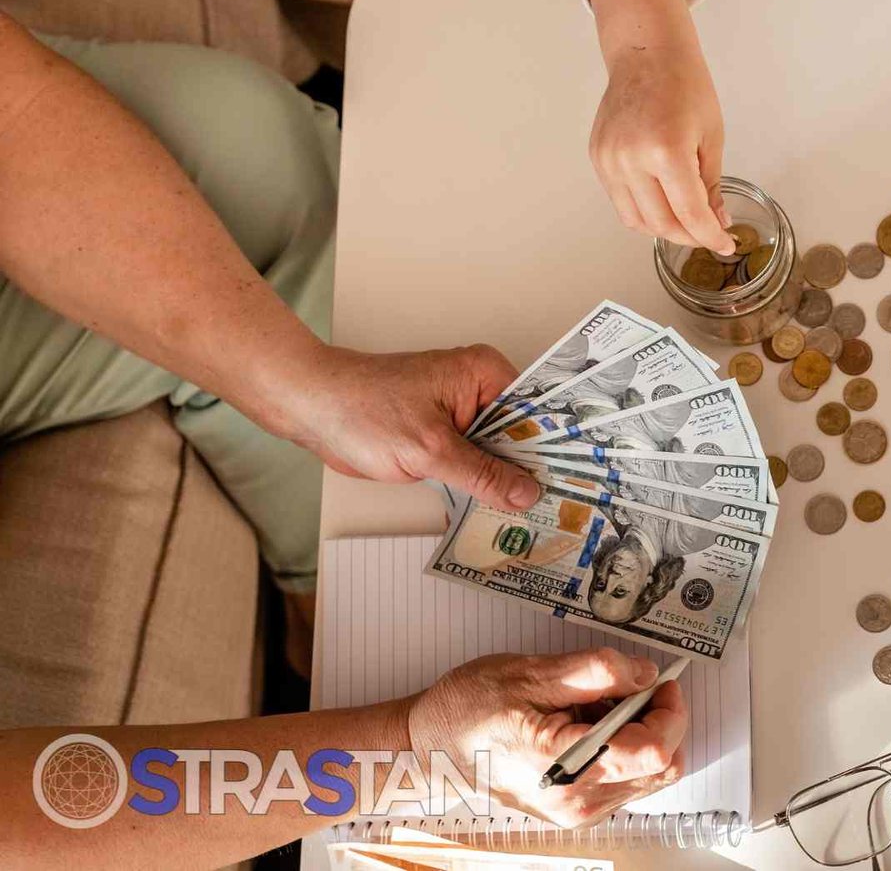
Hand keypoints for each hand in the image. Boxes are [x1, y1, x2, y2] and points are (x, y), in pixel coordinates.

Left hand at [270, 344, 542, 512]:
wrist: (313, 409)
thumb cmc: (362, 410)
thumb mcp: (430, 449)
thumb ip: (481, 474)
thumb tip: (525, 493)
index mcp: (484, 374)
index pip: (535, 413)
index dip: (555, 449)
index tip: (575, 483)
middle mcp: (478, 389)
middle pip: (521, 436)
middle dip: (531, 471)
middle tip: (558, 510)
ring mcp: (461, 414)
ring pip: (498, 454)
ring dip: (506, 483)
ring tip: (536, 518)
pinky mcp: (444, 436)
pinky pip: (474, 461)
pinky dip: (482, 485)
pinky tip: (498, 512)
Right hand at [406, 649, 688, 826]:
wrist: (429, 747)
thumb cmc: (470, 709)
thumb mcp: (532, 673)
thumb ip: (597, 671)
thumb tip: (645, 674)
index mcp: (569, 765)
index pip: (655, 749)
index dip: (669, 710)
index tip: (660, 682)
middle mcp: (579, 799)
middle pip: (661, 765)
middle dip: (658, 719)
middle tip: (628, 687)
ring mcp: (578, 809)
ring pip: (647, 774)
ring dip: (639, 733)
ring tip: (597, 705)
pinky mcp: (575, 808)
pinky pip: (624, 780)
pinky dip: (622, 748)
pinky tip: (588, 724)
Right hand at [588, 0, 733, 254]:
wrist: (647, 55)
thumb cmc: (684, 85)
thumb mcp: (711, 137)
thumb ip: (711, 186)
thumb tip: (717, 222)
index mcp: (666, 150)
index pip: (690, 214)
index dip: (711, 237)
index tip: (725, 245)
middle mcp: (631, 159)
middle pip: (662, 224)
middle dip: (690, 236)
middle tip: (709, 233)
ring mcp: (609, 160)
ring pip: (637, 221)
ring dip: (665, 229)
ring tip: (687, 220)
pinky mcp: (598, 158)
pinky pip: (621, 201)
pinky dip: (644, 211)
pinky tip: (663, 202)